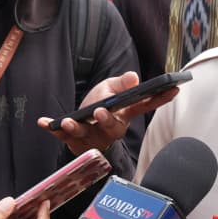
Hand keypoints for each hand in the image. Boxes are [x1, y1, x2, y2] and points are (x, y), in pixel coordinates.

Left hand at [37, 71, 179, 155]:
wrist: (76, 128)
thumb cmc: (96, 107)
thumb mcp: (108, 90)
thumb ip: (121, 84)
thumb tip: (134, 77)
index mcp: (122, 114)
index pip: (144, 106)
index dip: (160, 98)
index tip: (174, 89)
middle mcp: (109, 128)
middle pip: (113, 128)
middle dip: (107, 121)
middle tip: (101, 112)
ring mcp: (91, 136)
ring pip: (86, 134)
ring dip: (76, 128)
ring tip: (68, 121)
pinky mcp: (72, 141)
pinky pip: (61, 136)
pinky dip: (52, 128)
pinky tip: (43, 122)